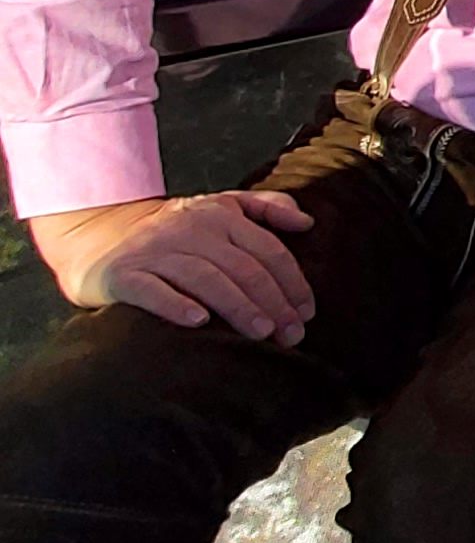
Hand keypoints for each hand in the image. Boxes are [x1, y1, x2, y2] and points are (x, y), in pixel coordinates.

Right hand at [31, 192, 316, 344]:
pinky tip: (198, 321)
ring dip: (237, 305)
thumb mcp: (221, 207)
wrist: (99, 237)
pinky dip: (176, 304)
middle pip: (242, 267)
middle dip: (273, 302)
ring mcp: (155, 250)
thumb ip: (266, 208)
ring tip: (262, 332)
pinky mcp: (124, 273)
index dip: (292, 282)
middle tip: (292, 335)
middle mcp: (190, 229)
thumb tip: (307, 222)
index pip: (267, 250)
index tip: (307, 313)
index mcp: (221, 214)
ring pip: (205, 277)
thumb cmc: (176, 232)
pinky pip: (152, 290)